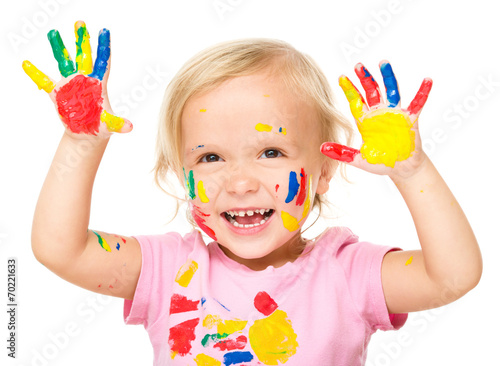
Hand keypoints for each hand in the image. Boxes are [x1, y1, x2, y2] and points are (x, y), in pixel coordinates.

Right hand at [22, 20, 131, 138]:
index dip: (104, 47)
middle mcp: (84, 80)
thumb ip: (118, 123)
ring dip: (59, 47)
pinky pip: (44, 82)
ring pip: (64, 62)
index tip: (104, 30)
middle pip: (83, 56)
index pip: (102, 62)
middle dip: (82, 40)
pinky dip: (35, 74)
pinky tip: (26, 63)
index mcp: (98, 84)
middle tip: (80, 22)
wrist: (85, 135)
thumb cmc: (100, 127)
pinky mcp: (57, 93)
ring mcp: (70, 84)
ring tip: (53, 32)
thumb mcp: (110, 125)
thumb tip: (129, 127)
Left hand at [321, 61, 431, 177]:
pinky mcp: (410, 119)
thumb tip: (321, 147)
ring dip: (387, 77)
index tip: (341, 77)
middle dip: (365, 78)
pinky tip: (427, 80)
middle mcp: (379, 114)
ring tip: (383, 63)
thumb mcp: (358, 159)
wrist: (401, 169)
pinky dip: (422, 92)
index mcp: (365, 121)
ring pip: (391, 91)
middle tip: (358, 65)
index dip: (349, 89)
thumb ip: (342, 152)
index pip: (356, 101)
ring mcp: (395, 114)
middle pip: (371, 91)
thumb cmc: (380, 162)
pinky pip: (417, 103)